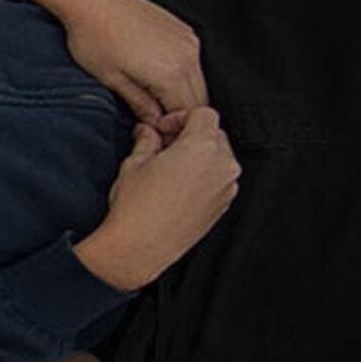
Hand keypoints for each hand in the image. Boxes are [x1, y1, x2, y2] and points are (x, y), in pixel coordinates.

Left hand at [29, 0, 206, 121]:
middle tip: (158, 128)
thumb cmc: (93, 37)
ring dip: (184, 97)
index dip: (173, 130)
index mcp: (171, 72)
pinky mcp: (184, 31)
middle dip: (182, 117)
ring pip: (198, 81)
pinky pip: (193, 63)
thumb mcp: (110, 79)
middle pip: (198, 99)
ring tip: (156, 107)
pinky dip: (183, 78)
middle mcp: (187, 56)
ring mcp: (188, 41)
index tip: (157, 137)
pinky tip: (160, 83)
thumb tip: (155, 122)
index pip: (186, 114)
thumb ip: (139, 103)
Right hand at [72, 107, 238, 291]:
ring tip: (170, 168)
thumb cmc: (135, 206)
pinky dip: (203, 176)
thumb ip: (146, 141)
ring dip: (199, 156)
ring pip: (219, 158)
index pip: (204, 114)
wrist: (140, 246)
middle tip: (163, 146)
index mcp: (202, 147)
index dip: (181, 117)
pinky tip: (177, 187)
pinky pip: (219, 180)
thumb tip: (146, 132)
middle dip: (190, 136)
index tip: (163, 129)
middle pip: (215, 135)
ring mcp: (226, 187)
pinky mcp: (223, 205)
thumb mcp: (134, 164)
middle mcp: (222, 165)